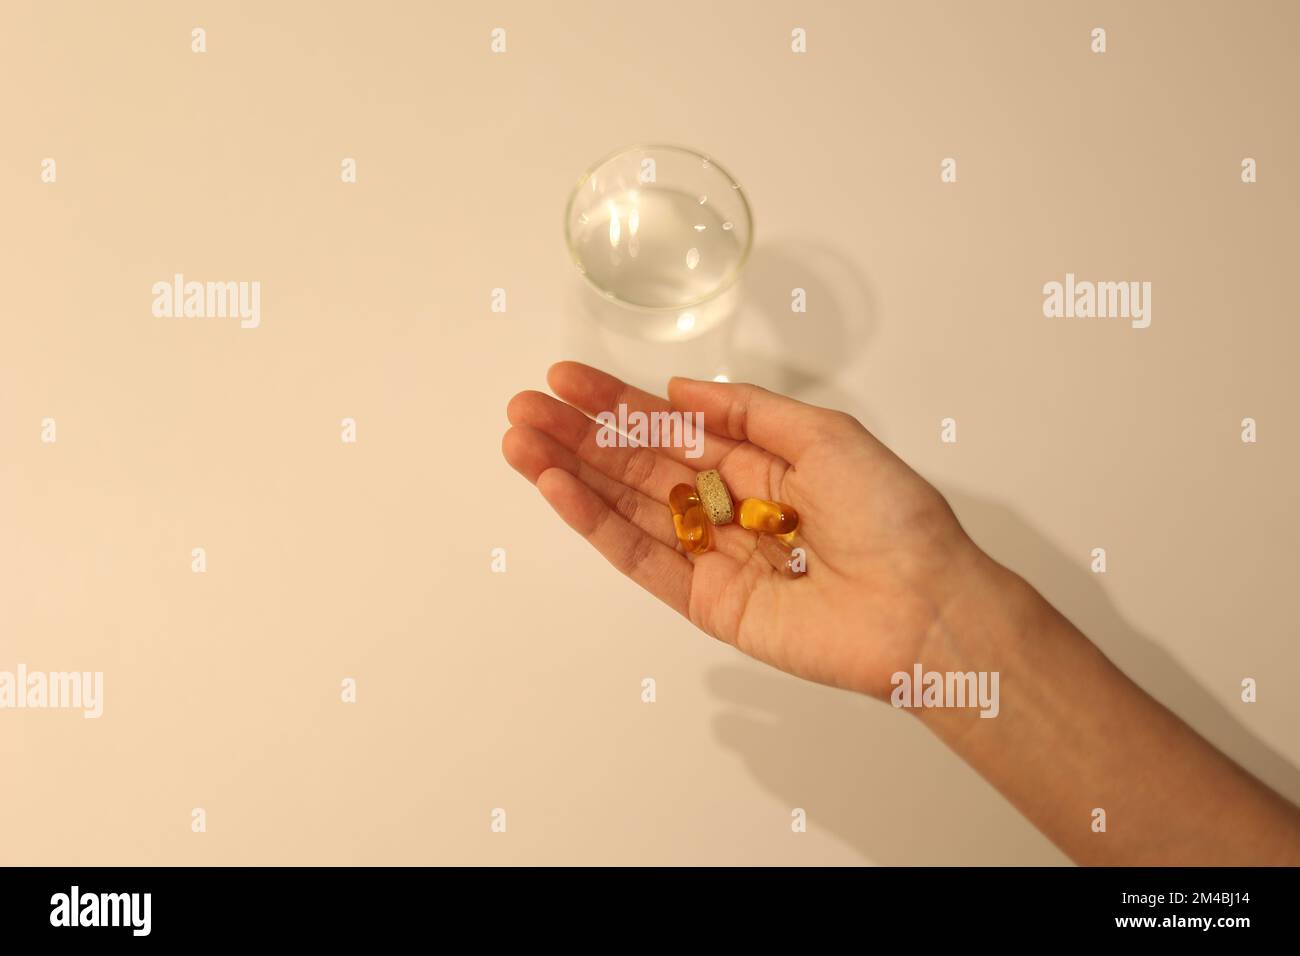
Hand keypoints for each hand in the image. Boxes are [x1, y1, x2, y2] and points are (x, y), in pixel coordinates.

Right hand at [502, 362, 991, 699]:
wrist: (922, 605)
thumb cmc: (890, 514)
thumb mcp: (826, 434)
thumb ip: (748, 411)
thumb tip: (679, 390)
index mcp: (759, 463)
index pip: (671, 427)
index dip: (617, 403)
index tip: (564, 379)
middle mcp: (728, 506)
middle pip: (638, 465)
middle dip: (579, 435)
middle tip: (523, 408)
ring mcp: (713, 555)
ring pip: (627, 508)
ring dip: (571, 475)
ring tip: (520, 442)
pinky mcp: (705, 601)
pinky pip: (640, 558)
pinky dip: (595, 524)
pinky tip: (558, 489)